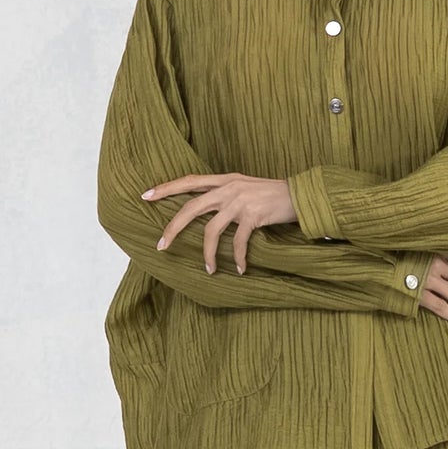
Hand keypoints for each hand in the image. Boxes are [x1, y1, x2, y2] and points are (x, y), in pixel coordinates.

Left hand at [141, 173, 297, 273]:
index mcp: (225, 179)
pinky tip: (240, 269)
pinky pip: (238, 242)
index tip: (146, 196)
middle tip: (161, 245)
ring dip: (207, 253)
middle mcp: (229, 188)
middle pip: (191, 207)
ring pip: (211, 230)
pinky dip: (238, 258)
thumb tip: (208, 210)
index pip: (189, 181)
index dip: (167, 188)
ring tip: (209, 269)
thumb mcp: (246, 188)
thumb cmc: (273, 194)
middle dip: (173, 228)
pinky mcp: (253, 216)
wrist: (302, 195)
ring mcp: (240, 201)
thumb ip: (226, 194)